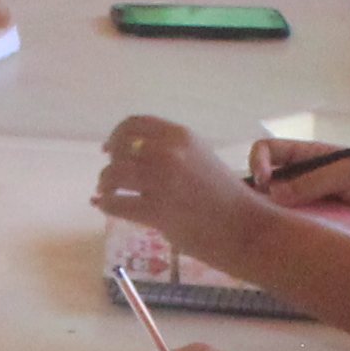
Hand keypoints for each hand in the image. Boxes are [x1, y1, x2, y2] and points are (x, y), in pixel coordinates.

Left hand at [93, 113, 262, 259]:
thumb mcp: (200, 157)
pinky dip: (107, 204)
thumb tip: (135, 153)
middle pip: (120, 148)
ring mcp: (162, 181)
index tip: (109, 149)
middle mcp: (169, 152)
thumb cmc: (225, 195)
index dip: (116, 135)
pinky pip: (116, 203)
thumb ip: (171, 150)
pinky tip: (107, 207)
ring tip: (107, 192)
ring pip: (113, 174)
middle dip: (110, 162)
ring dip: (105, 183)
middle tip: (110, 176)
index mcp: (181, 135)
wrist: (244, 226)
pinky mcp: (157, 210)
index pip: (134, 124)